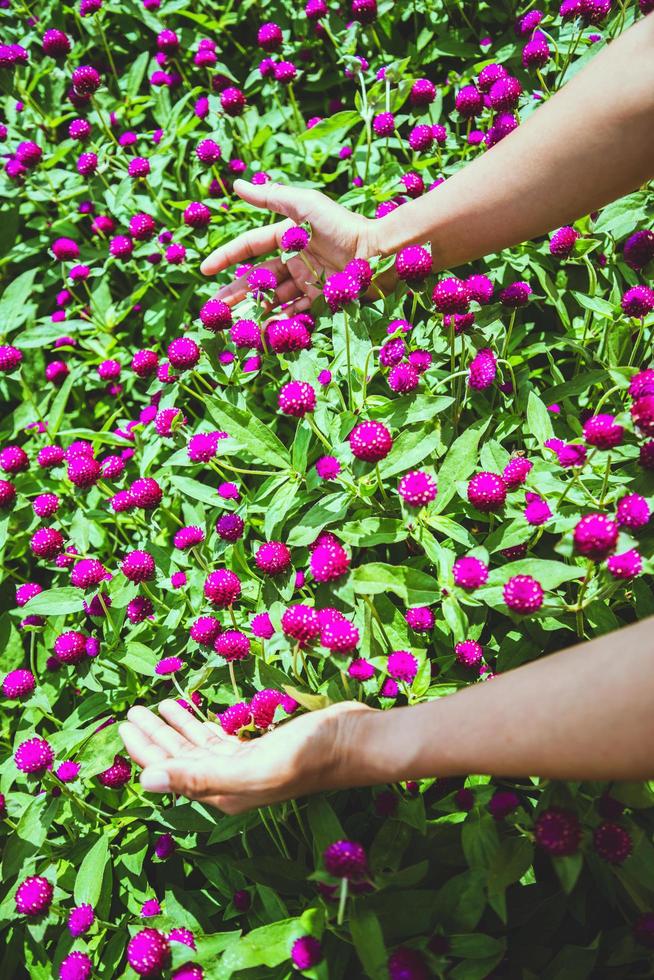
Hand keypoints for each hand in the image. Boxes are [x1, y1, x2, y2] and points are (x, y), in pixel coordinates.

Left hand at [119, 698, 373, 813]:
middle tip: (131, 712)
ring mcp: (246, 764)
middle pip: (180, 759)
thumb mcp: (251, 767)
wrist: (354, 741)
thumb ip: (199, 776)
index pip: (171, 772)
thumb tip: (147, 782)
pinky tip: (191, 710)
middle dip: (154, 737)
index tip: (124, 725)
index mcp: (222, 792)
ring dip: (175, 727)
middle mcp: (230, 782)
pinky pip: (220, 738)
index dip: (144, 752)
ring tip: (155, 707)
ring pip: (198, 747)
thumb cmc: (308, 755)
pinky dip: (201, 723)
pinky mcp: (260, 747)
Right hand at [200, 179, 381, 314]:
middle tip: (215, 308)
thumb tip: (235, 186)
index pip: (250, 246)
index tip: (204, 269)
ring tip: (235, 324)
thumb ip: (271, 196)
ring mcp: (307, 281)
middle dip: (236, 292)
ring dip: (254, 310)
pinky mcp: (321, 299)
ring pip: (274, 298)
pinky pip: (295, 312)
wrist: (378, 254)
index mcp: (288, 235)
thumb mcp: (304, 205)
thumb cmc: (342, 225)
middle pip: (258, 278)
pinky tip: (261, 331)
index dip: (227, 256)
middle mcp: (295, 259)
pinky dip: (279, 321)